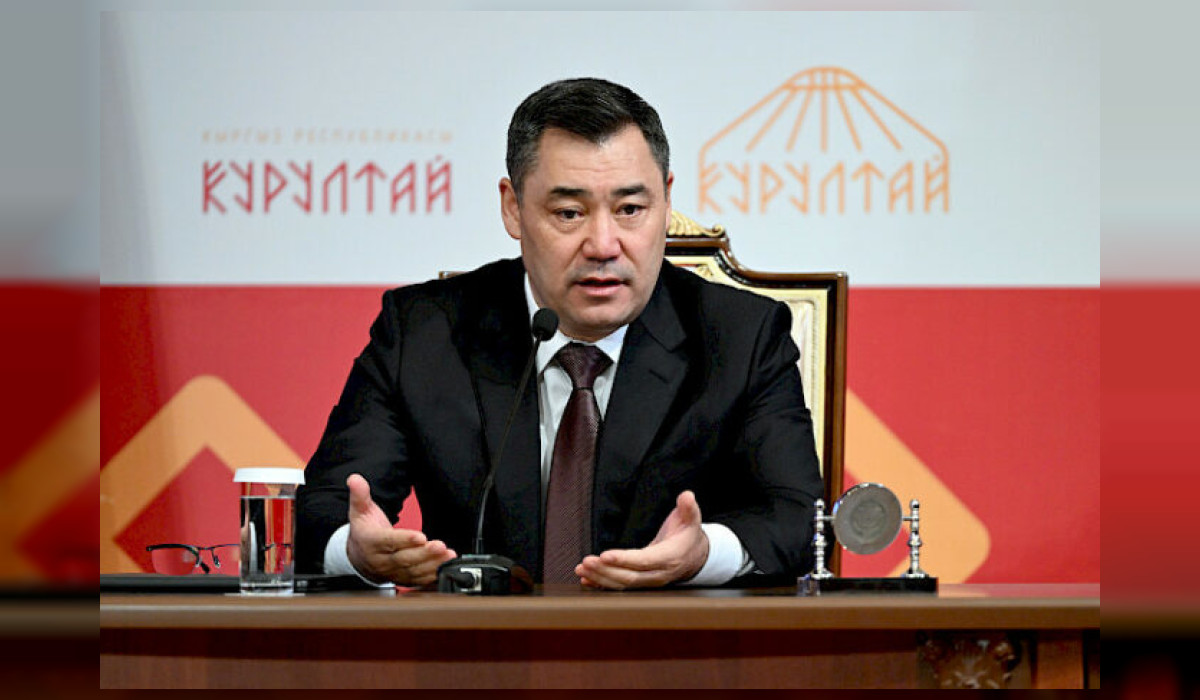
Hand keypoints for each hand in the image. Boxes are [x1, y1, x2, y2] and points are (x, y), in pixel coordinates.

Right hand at [344, 474, 456, 585]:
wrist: (357, 558)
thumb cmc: (364, 532)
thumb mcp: (359, 511)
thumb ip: (360, 495)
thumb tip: (355, 479)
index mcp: (371, 542)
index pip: (388, 542)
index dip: (404, 540)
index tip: (420, 536)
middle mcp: (381, 560)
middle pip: (404, 558)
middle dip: (424, 553)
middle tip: (440, 546)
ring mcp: (392, 572)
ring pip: (413, 570)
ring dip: (432, 564)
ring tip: (447, 556)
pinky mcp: (401, 579)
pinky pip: (417, 580)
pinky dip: (432, 575)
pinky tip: (444, 568)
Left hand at [575, 490, 709, 589]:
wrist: (695, 557)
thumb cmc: (688, 536)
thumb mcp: (691, 519)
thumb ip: (688, 508)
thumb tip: (687, 496)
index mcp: (670, 557)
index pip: (644, 561)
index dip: (624, 559)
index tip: (604, 555)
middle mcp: (659, 574)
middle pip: (629, 576)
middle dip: (606, 570)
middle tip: (586, 561)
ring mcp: (649, 582)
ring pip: (622, 584)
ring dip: (600, 577)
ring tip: (582, 568)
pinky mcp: (641, 583)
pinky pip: (620, 587)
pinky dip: (602, 584)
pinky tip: (586, 579)